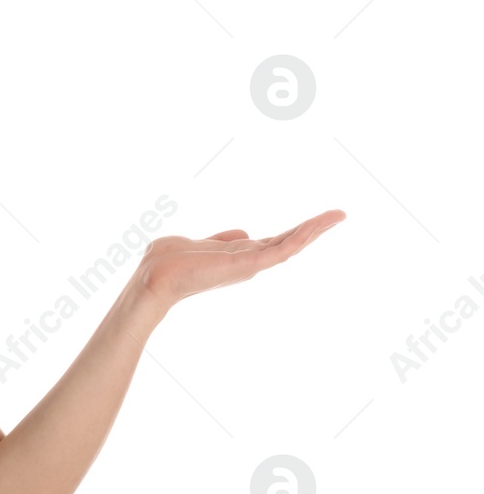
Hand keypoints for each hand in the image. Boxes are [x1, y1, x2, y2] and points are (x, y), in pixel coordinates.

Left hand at [136, 209, 345, 311]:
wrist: (153, 278)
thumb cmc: (167, 262)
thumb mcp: (199, 243)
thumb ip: (222, 240)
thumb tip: (243, 233)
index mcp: (238, 256)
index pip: (273, 242)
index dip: (296, 231)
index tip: (317, 219)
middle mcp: (247, 262)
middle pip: (288, 243)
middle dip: (314, 229)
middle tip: (340, 215)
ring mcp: (249, 265)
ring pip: (290, 246)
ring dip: (315, 230)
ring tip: (338, 215)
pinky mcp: (248, 266)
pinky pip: (280, 250)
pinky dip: (300, 237)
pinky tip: (318, 225)